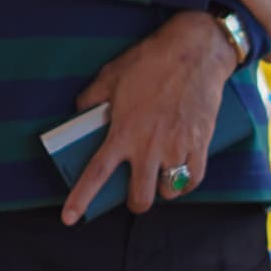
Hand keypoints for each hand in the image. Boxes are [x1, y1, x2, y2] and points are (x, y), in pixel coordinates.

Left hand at [62, 11, 240, 223]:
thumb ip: (92, 98)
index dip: (81, 199)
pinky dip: (186, 183)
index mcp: (123, 132)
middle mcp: (149, 147)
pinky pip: (194, 180)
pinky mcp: (200, 144)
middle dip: (135, 202)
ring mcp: (177, 148)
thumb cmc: (151, 61)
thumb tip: (81, 112)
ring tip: (159, 178)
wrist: (195, 51)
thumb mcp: (111, 75)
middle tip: (134, 194)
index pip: (96, 174)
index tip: (69, 218)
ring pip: (168, 192)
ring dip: (161, 190)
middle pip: (140, 197)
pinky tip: (181, 175)